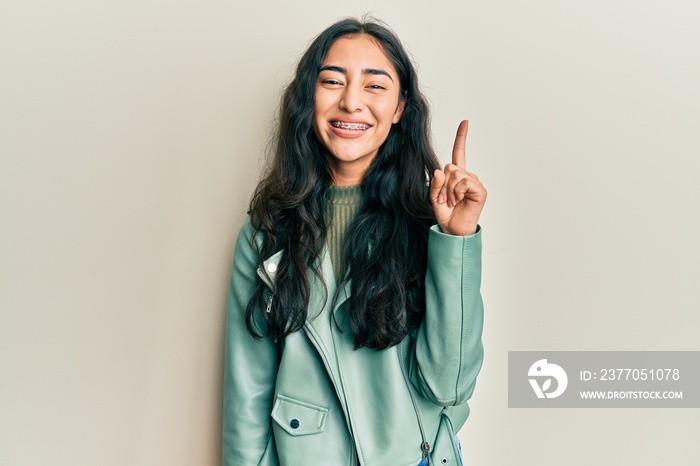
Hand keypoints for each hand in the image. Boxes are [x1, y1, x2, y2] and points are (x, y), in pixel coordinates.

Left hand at [430, 120, 486, 235]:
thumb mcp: (434, 197)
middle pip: (450, 166)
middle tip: (445, 199)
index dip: (461, 137)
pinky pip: (464, 182)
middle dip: (443, 184)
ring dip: (449, 190)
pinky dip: (457, 192)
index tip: (465, 122)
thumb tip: (439, 171)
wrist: (453, 230)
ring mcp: (475, 182)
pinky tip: (459, 201)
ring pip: (456, 174)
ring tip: (452, 202)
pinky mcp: (480, 190)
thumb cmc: (445, 214)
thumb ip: (435, 183)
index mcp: (456, 176)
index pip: (459, 153)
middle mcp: (467, 176)